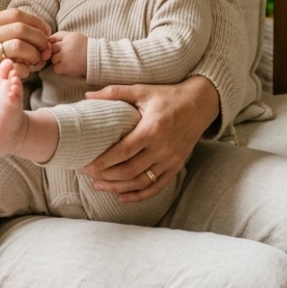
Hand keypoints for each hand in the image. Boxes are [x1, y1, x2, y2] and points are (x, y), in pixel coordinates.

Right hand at [0, 8, 51, 131]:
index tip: (44, 32)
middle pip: (21, 28)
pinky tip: (25, 73)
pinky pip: (13, 68)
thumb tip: (24, 27)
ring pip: (19, 47)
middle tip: (45, 48)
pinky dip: (25, 70)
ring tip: (37, 61)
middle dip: (40, 38)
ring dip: (35, 54)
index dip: (36, 21)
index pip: (15, 14)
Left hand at [49, 31, 87, 76]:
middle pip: (51, 49)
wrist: (98, 60)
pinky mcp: (65, 66)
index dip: (53, 44)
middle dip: (55, 53)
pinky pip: (56, 68)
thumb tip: (49, 40)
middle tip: (64, 56)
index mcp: (69, 36)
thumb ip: (64, 37)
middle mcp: (66, 45)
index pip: (52, 38)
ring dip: (58, 62)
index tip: (58, 48)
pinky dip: (60, 69)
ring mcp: (65, 55)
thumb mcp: (76, 37)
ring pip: (53, 59)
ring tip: (68, 62)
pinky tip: (68, 68)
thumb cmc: (87, 49)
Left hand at [81, 75, 219, 200]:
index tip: (86, 165)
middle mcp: (162, 148)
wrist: (200, 104)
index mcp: (151, 129)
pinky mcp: (176, 166)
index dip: (103, 162)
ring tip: (99, 186)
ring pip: (141, 182)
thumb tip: (87, 96)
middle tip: (88, 175)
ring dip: (118, 188)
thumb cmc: (169, 95)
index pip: (123, 152)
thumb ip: (115, 92)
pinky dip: (139, 195)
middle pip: (129, 170)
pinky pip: (157, 186)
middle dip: (106, 176)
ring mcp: (170, 160)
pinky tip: (122, 197)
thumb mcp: (142, 90)